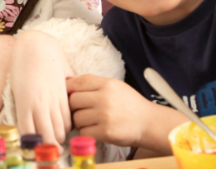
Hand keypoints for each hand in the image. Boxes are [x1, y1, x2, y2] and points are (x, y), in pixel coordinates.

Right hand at [10, 31, 72, 148]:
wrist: (34, 43)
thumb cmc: (47, 53)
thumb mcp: (63, 70)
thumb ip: (68, 82)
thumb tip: (72, 87)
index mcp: (62, 97)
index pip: (66, 125)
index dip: (61, 134)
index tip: (55, 137)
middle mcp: (53, 103)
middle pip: (57, 133)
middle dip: (54, 143)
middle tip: (48, 147)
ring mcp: (39, 104)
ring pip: (45, 134)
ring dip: (42, 143)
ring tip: (38, 147)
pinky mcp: (24, 101)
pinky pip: (27, 128)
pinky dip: (29, 138)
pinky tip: (27, 140)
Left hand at [66, 74, 185, 154]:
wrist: (148, 122)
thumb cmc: (128, 103)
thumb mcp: (114, 86)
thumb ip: (93, 84)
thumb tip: (67, 84)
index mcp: (106, 84)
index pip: (75, 83)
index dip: (68, 90)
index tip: (69, 95)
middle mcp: (104, 98)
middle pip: (72, 101)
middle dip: (74, 107)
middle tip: (81, 111)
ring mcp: (105, 116)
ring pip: (76, 118)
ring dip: (80, 122)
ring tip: (91, 121)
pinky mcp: (106, 132)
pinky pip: (83, 132)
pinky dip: (86, 133)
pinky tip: (96, 130)